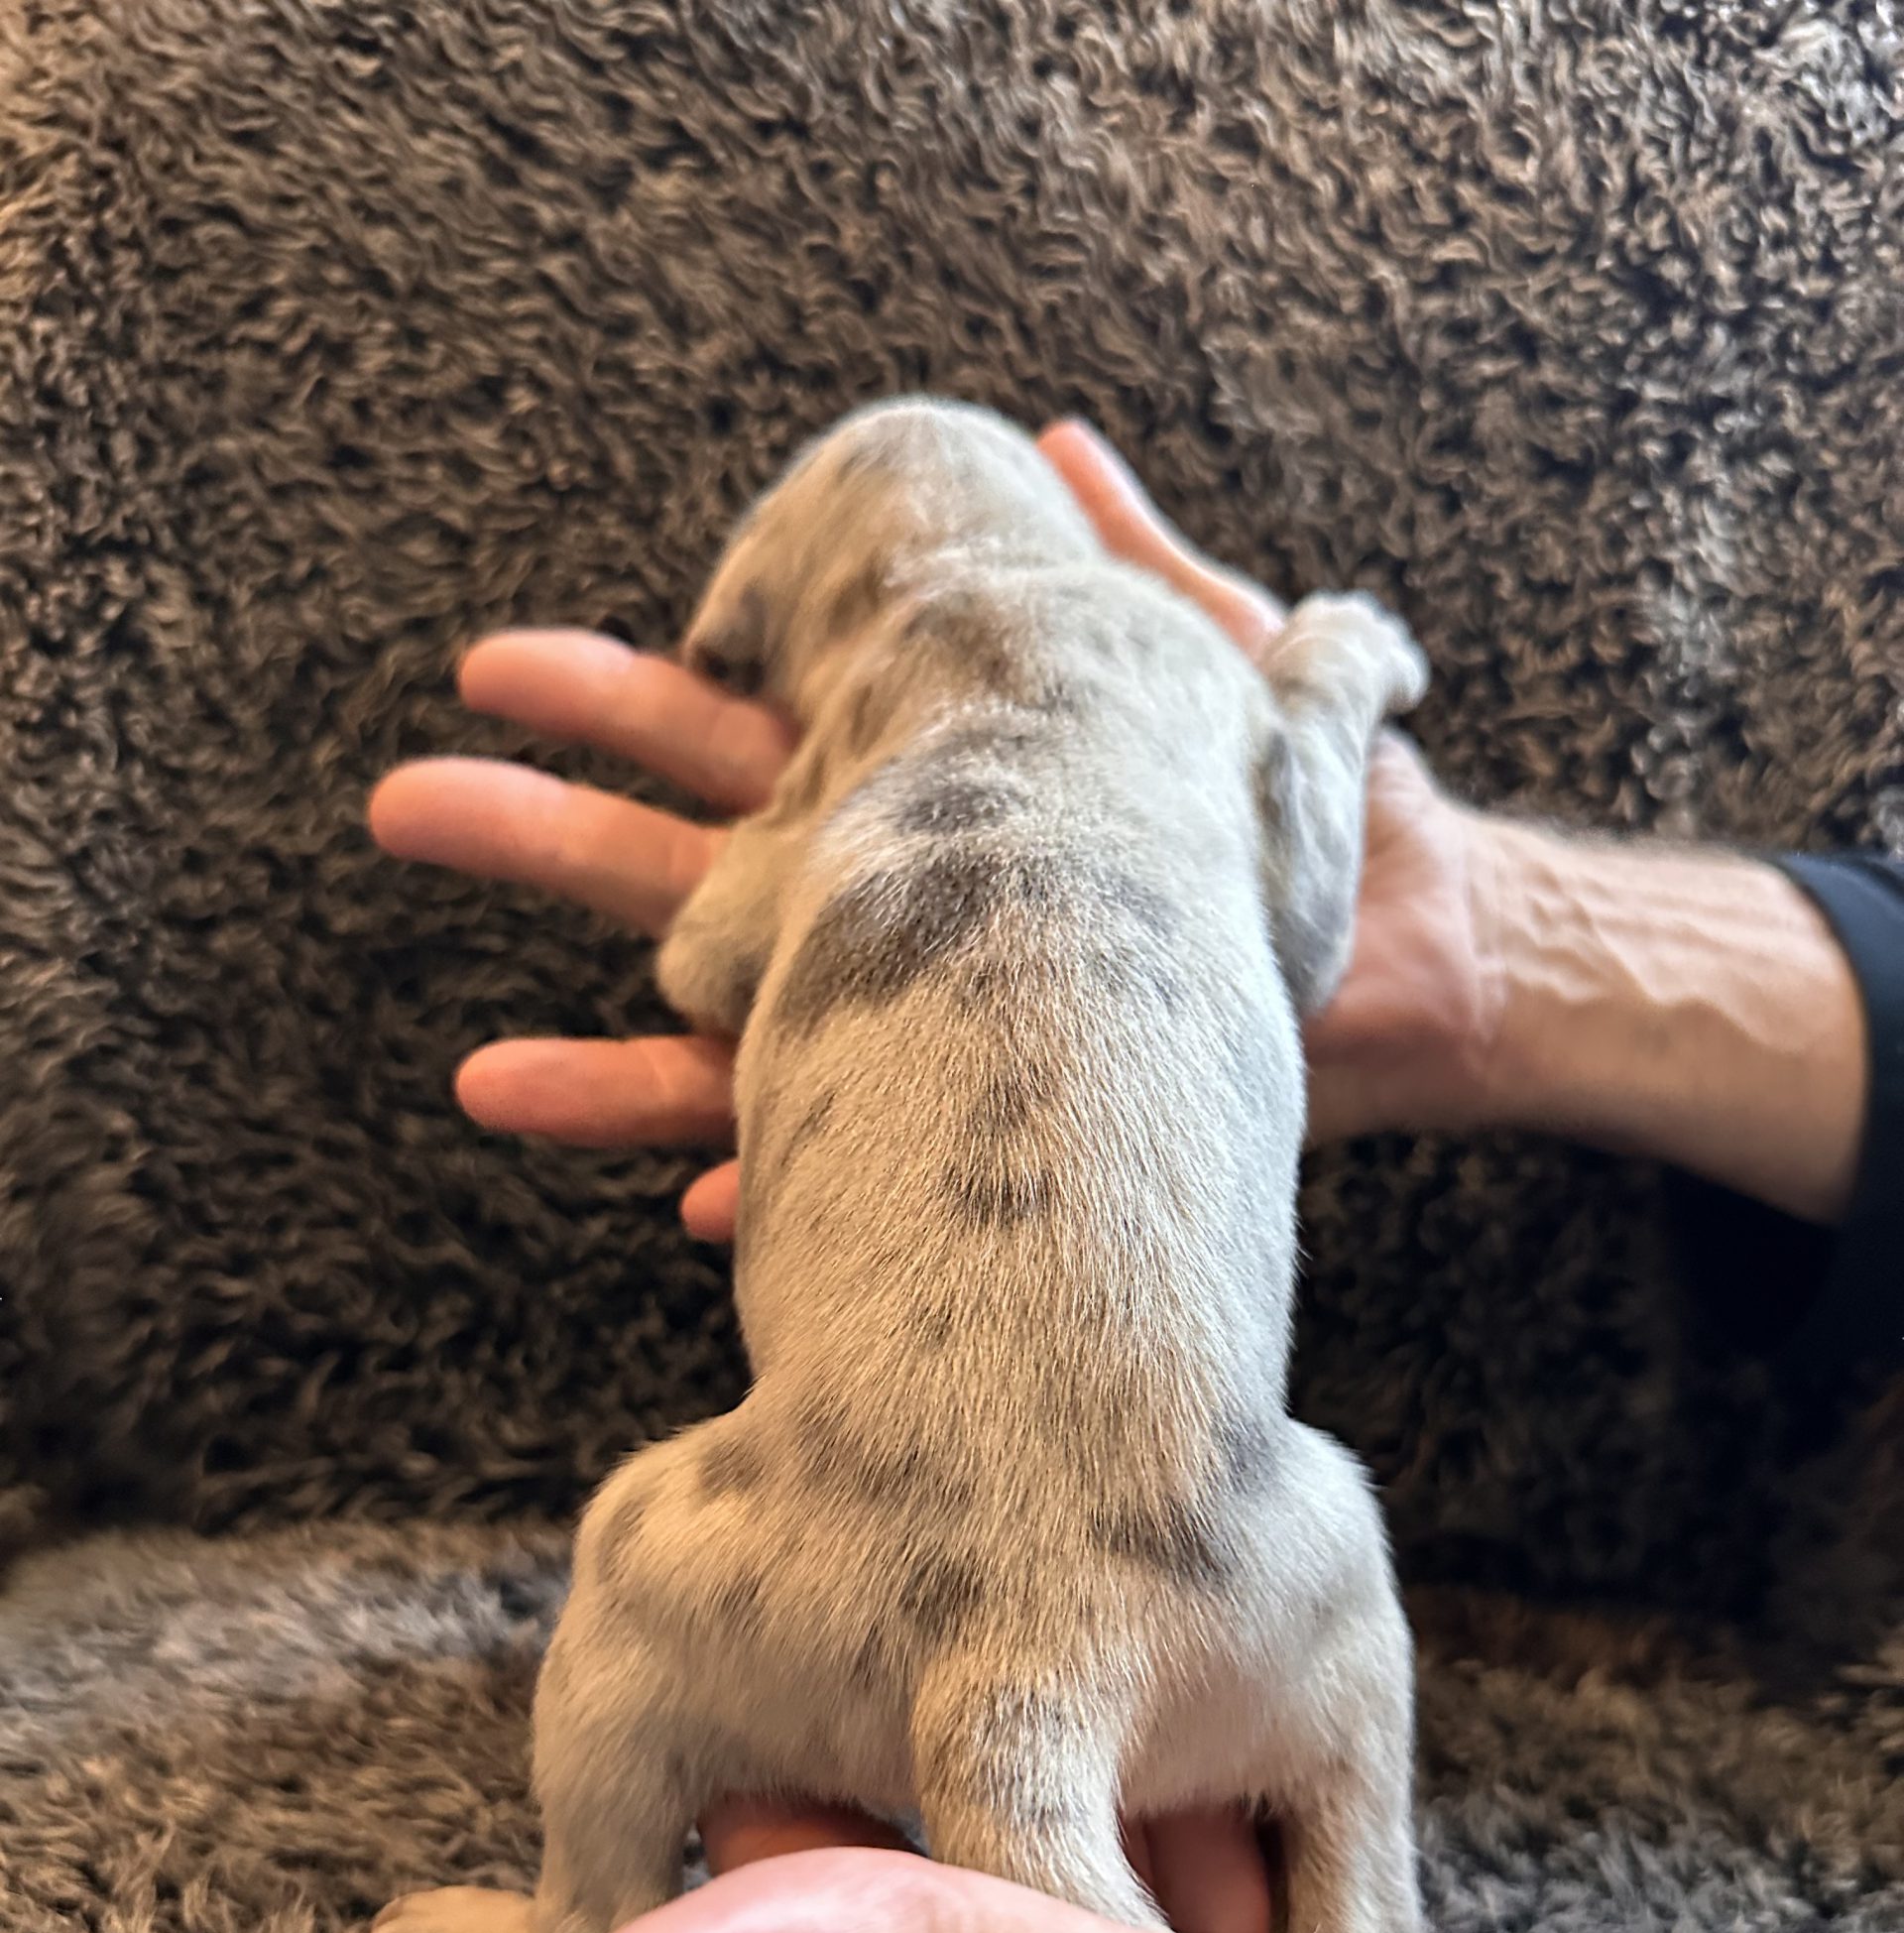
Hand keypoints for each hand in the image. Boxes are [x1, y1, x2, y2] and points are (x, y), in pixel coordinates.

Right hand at [369, 426, 1509, 1242]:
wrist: (1423, 962)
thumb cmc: (1309, 812)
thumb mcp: (1217, 663)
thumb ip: (1132, 559)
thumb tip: (1067, 441)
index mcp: (931, 798)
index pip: (754, 737)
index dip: (630, 698)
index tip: (505, 668)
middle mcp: (908, 916)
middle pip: (700, 872)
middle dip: (557, 838)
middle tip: (412, 808)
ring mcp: (934, 1034)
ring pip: (754, 1054)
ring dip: (609, 1070)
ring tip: (483, 1083)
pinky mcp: (992, 1131)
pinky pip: (880, 1180)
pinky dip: (803, 1202)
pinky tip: (702, 1219)